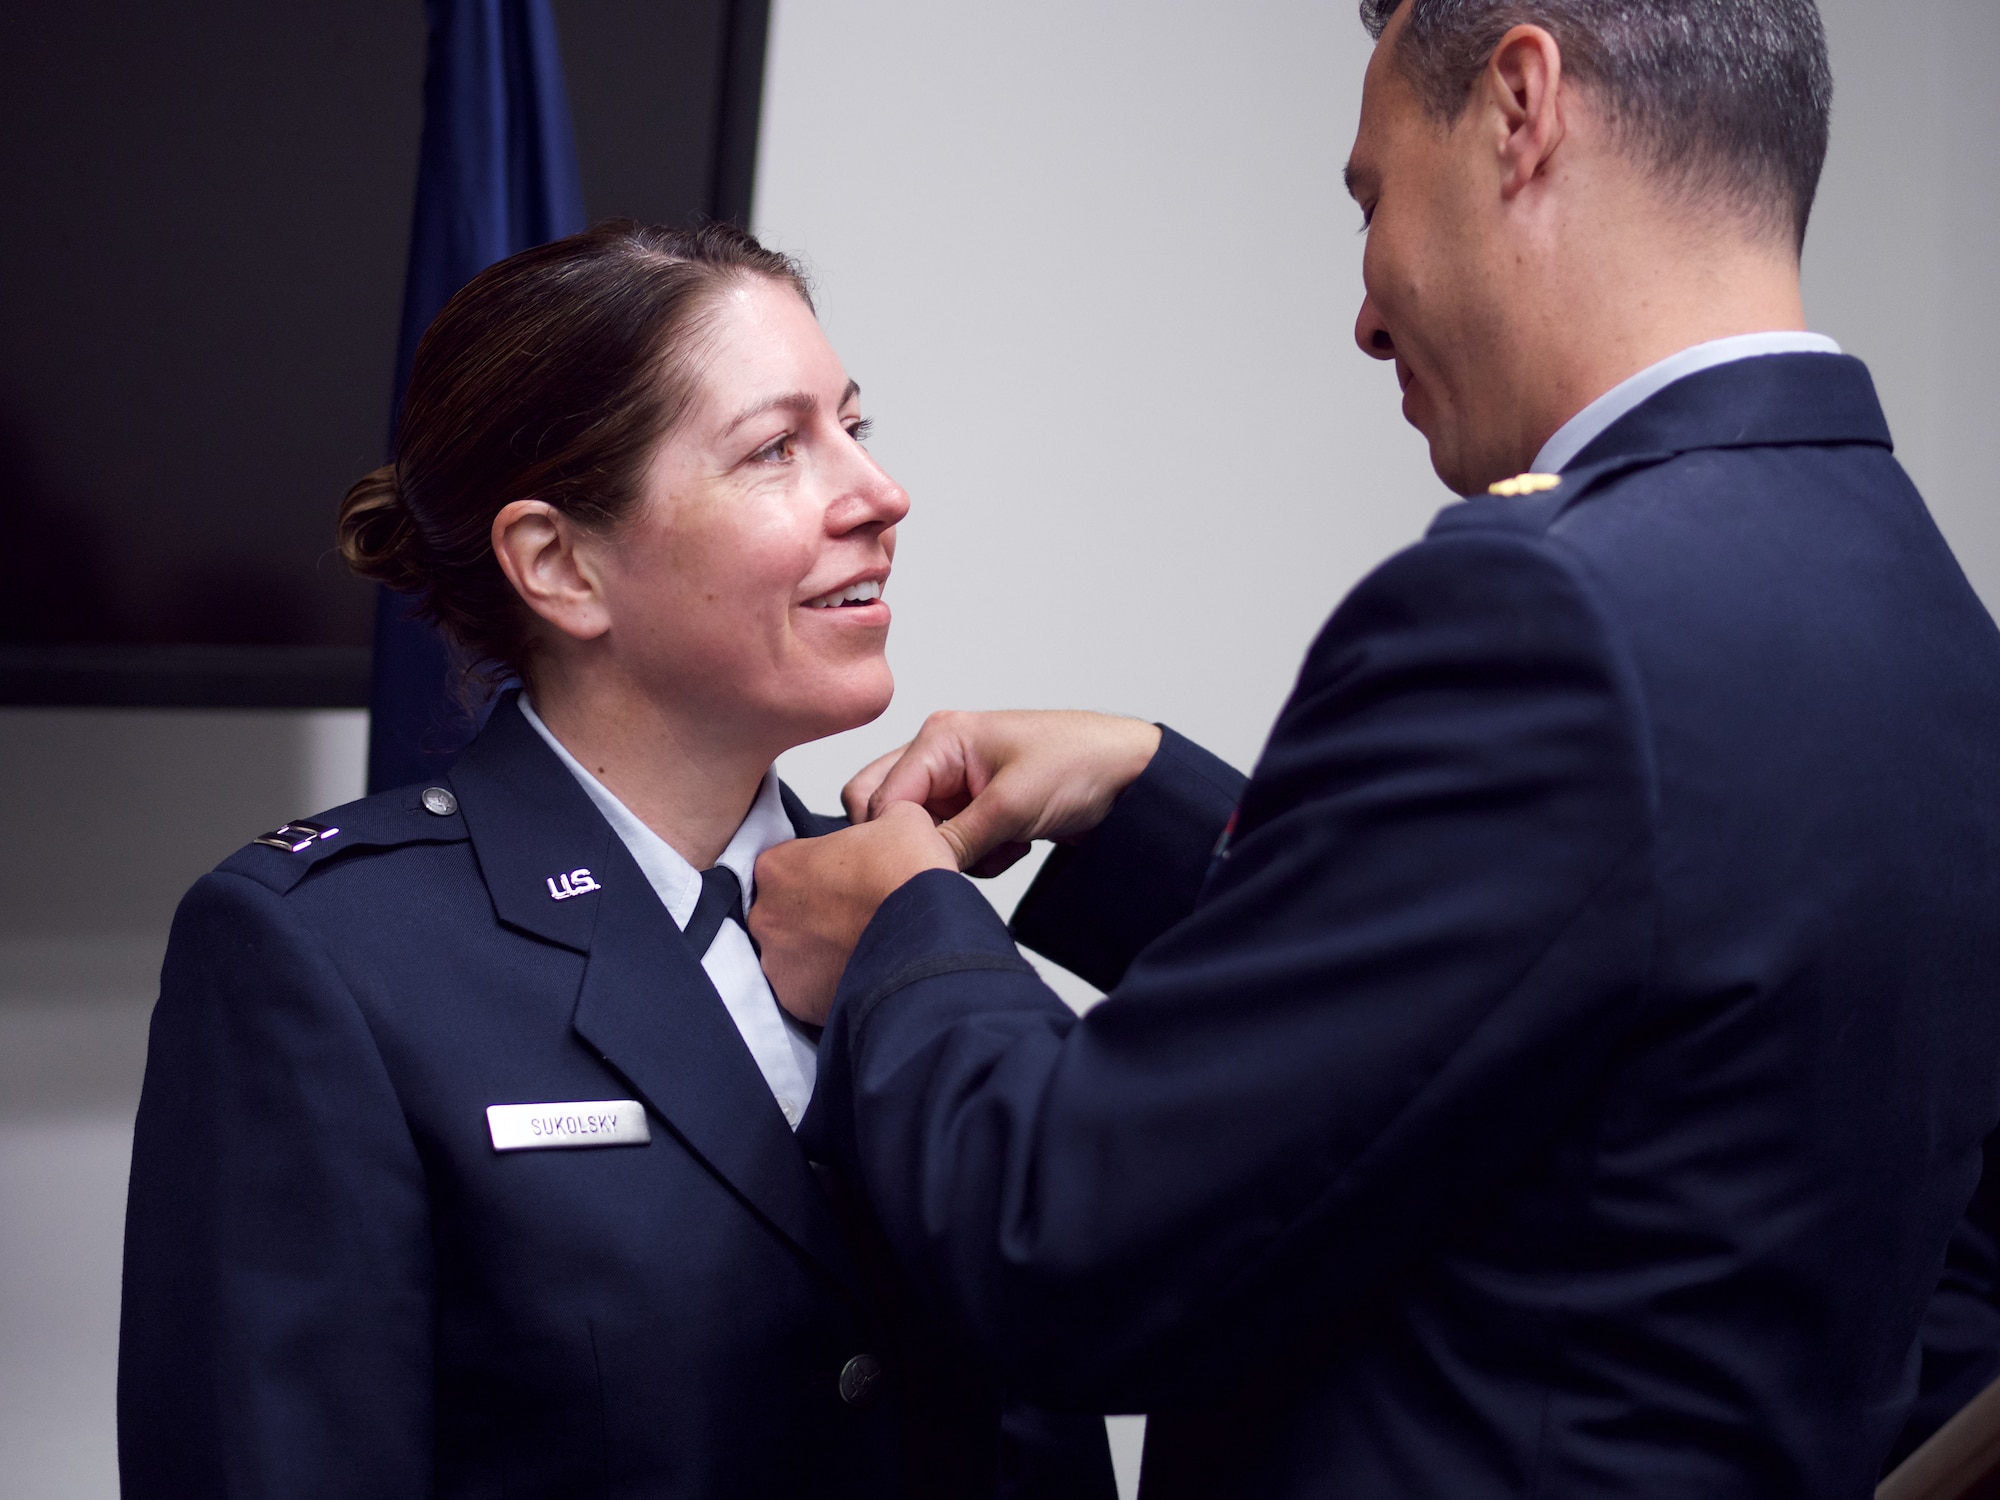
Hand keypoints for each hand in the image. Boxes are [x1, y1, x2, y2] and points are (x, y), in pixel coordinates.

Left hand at [751, 802, 957, 1026]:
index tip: (847, 878)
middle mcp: (766, 915)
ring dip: (819, 948)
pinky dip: (826, 983)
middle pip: (785, 910)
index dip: (822, 869)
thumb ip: (876, 816)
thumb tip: (883, 823)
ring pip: (794, 951)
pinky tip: (858, 971)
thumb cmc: (907, 881)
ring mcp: (777, 961)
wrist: (927, 942)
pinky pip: (806, 988)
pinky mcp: (795, 998)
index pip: (789, 863)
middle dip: (815, 912)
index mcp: (777, 866)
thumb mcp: (899, 818)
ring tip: (860, 945)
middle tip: (855, 913)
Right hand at [843, 711, 1161, 875]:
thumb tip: (914, 868)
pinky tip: (1015, 846)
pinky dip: (980, 856)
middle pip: (887, 810)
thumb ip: (955, 839)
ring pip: (923, 833)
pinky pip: (954, 844)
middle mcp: (941, 756)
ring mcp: (960, 783)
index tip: (928, 863)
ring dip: (957, 853)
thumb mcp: (1012, 806)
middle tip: (958, 856)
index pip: (880, 796)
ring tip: (1003, 844)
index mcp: (941, 738)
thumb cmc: (1081, 765)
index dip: (896, 837)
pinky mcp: (980, 808)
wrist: (1135, 778)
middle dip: (919, 842)